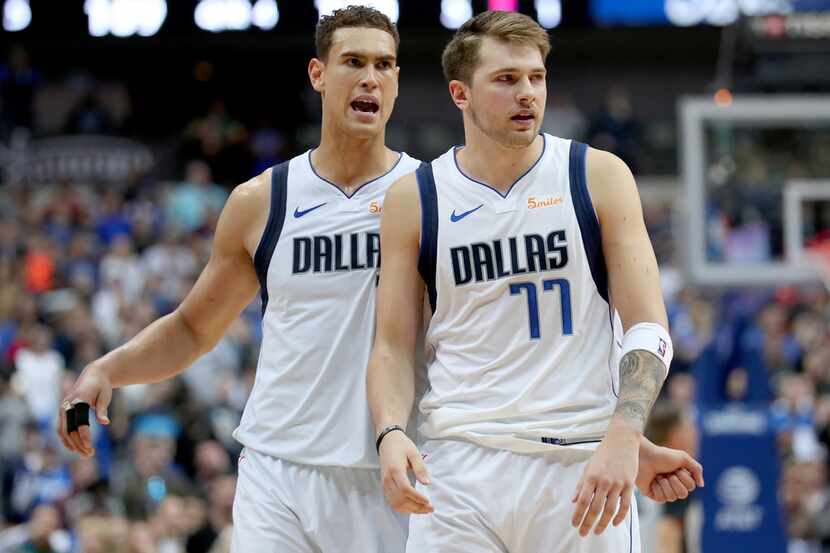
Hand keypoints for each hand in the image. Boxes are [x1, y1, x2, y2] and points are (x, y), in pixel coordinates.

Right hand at [57, 363, 111, 456]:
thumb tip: (105, 423)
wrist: (93, 375)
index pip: (79, 421)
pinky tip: (74, 448)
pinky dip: (66, 439)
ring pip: (63, 430)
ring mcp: (63, 407)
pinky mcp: (62, 411)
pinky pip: (61, 428)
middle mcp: (68, 404)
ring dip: (72, 443)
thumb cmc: (101, 386)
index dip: (84, 435)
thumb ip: (103, 410)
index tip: (90, 447)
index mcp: (79, 399)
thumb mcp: (105, 396)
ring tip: (85, 453)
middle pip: (69, 428)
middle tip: (90, 454)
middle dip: (78, 443)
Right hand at [378, 430, 432, 513]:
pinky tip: (413, 506)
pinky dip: (403, 507)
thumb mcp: (414, 453)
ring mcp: (385, 484)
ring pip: (395, 504)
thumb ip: (420, 468)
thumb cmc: (402, 445)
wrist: (387, 441)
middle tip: (430, 508)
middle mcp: (388, 479)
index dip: (417, 498)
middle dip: (416, 507)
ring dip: (410, 509)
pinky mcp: (384, 487)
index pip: (405, 489)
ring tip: (424, 509)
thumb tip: (426, 483)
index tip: (428, 502)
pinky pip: (392, 502)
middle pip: (400, 500)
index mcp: (395, 470)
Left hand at [571, 422, 638, 536]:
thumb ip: (582, 484)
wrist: (622, 439)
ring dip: (603, 523)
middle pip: (595, 508)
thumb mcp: (589, 466)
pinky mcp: (629, 484)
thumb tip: (574, 500)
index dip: (578, 515)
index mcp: (591, 477)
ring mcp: (617, 484)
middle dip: (588, 523)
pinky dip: (619, 516)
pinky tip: (614, 524)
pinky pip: (625, 505)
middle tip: (583, 533)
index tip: (574, 525)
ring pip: (609, 510)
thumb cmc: (603, 452)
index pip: (583, 501)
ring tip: (597, 532)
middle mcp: (604, 482)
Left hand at [637, 439, 703, 502]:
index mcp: (682, 477)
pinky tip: (652, 481)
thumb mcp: (683, 458)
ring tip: (658, 476)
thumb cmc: (662, 455)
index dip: (683, 478)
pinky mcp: (653, 494)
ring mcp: (664, 491)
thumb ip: (697, 469)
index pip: (690, 487)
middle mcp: (674, 485)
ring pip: (672, 497)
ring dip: (665, 484)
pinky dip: (657, 488)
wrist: (643, 456)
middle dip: (674, 482)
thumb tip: (701, 485)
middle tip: (666, 473)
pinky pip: (661, 499)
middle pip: (683, 494)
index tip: (676, 468)